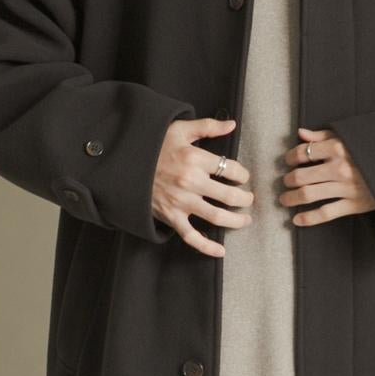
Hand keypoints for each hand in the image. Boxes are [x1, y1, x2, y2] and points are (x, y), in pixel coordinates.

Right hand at [152, 117, 253, 256]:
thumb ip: (208, 126)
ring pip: (217, 217)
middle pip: (229, 196)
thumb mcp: (180, 129)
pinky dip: (207, 246)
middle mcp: (191, 182)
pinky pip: (192, 236)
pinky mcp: (171, 217)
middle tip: (248, 199)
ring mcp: (181, 202)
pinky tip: (220, 251)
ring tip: (245, 220)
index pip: (231, 169)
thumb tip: (232, 124)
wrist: (125, 163)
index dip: (242, 174)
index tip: (242, 177)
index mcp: (195, 158)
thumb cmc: (154, 145)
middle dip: (245, 199)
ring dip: (236, 221)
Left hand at [279, 127, 374, 225]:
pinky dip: (308, 218)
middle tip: (285, 182)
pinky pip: (325, 213)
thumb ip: (323, 136)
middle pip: (301, 176)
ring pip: (308, 195)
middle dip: (288, 180)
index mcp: (337, 148)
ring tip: (285, 199)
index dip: (290, 158)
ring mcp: (345, 188)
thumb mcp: (349, 137)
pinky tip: (297, 219)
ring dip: (291, 198)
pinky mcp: (353, 205)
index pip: (303, 153)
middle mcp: (339, 168)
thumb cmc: (371, 151)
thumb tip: (301, 133)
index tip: (288, 161)